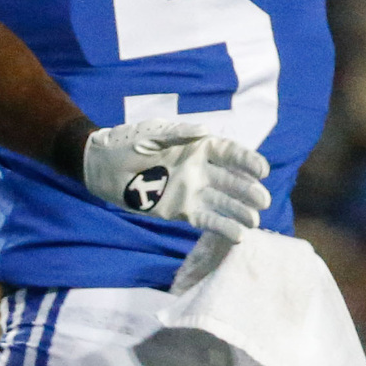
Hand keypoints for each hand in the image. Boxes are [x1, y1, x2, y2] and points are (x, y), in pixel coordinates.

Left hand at [80, 120, 270, 240]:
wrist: (103, 167)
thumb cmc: (127, 143)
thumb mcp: (151, 134)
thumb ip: (177, 134)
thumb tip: (203, 130)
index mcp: (198, 146)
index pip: (229, 153)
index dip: (247, 161)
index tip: (262, 170)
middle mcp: (201, 169)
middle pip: (231, 180)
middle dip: (248, 191)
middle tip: (262, 201)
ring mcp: (192, 191)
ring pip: (222, 202)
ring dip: (239, 212)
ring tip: (254, 222)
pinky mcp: (180, 210)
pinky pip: (205, 219)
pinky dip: (221, 226)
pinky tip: (238, 235)